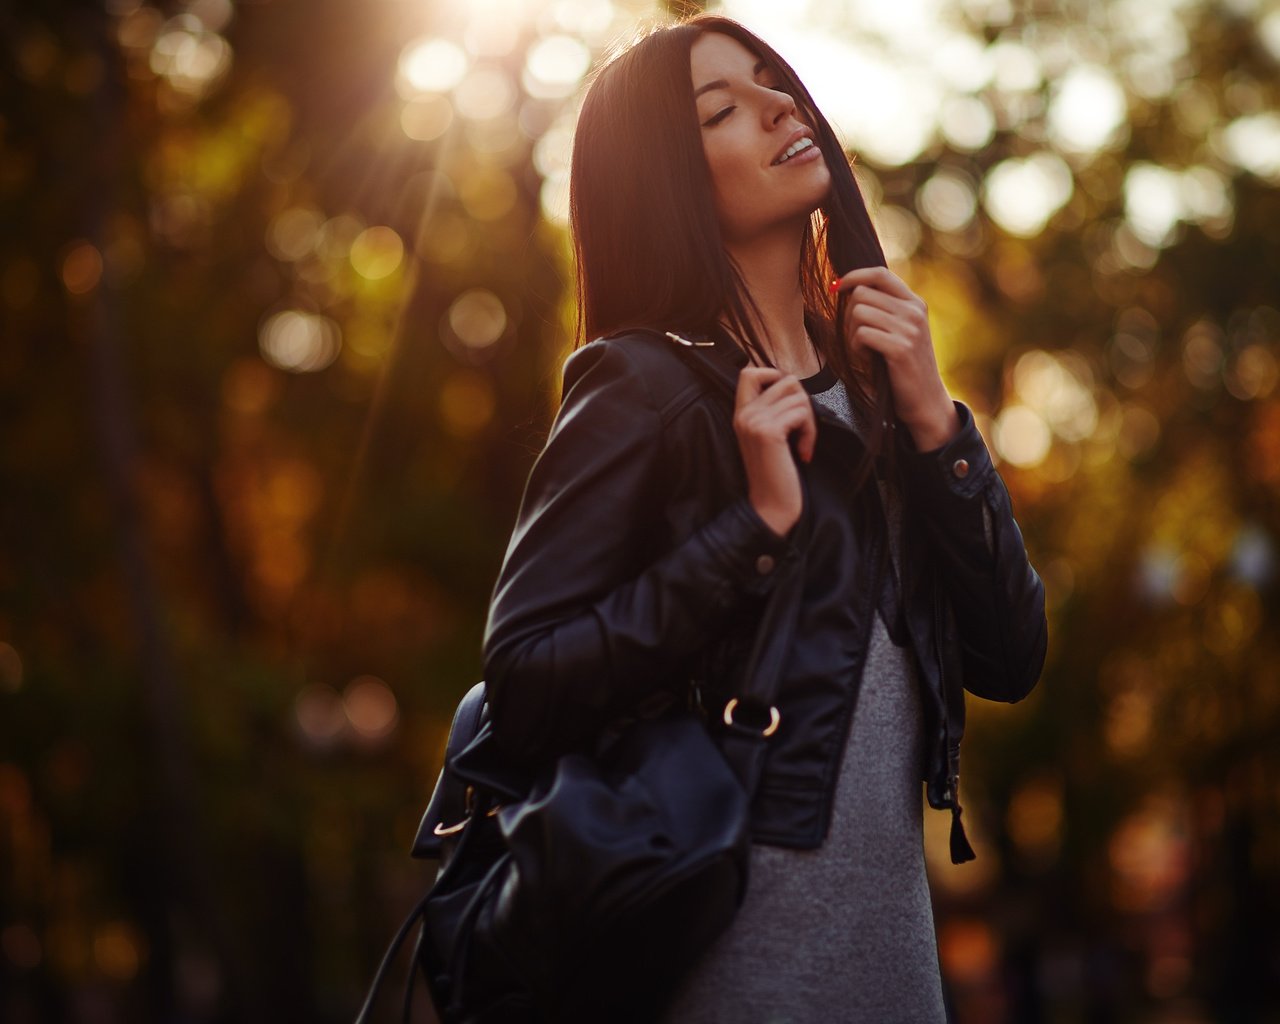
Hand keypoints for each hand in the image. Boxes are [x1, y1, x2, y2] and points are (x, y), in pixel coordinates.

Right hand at [733, 366, 815, 537]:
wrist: (771, 506)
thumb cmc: (775, 474)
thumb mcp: (767, 437)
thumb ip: (772, 411)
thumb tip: (794, 386)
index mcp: (740, 414)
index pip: (750, 372)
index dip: (775, 376)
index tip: (788, 403)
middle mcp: (744, 414)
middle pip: (786, 380)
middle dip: (803, 402)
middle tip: (802, 428)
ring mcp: (754, 421)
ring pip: (798, 396)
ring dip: (809, 420)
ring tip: (802, 443)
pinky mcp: (769, 432)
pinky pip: (802, 413)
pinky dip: (810, 432)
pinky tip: (803, 452)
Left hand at [831, 266, 958, 451]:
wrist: (925, 399)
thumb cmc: (903, 366)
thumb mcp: (901, 330)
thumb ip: (884, 309)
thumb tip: (847, 288)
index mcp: (914, 302)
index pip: (880, 273)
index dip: (854, 276)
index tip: (837, 287)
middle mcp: (914, 311)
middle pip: (862, 294)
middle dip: (849, 315)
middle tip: (857, 337)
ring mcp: (909, 329)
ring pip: (859, 313)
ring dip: (852, 334)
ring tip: (865, 350)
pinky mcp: (900, 348)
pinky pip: (861, 334)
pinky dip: (856, 348)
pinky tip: (867, 359)